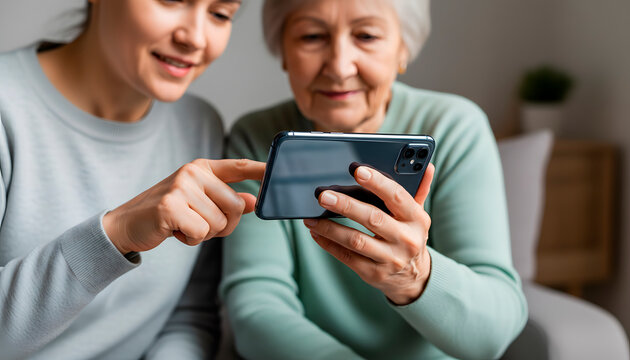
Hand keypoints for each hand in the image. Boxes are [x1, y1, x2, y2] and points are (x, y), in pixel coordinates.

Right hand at [103, 159, 264, 254]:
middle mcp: (193, 172)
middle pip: (236, 206)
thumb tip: (253, 201)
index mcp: (202, 168)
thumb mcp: (198, 203)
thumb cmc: (168, 213)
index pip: (238, 167)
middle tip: (199, 224)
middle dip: (224, 225)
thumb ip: (226, 200)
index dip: (261, 169)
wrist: (127, 224)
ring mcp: (181, 187)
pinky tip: (174, 231)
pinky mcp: (171, 206)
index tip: (278, 171)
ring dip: (205, 234)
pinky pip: (202, 232)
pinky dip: (191, 239)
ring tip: (183, 225)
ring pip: (220, 223)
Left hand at [304, 163, 434, 304]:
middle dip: (346, 205)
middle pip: (372, 218)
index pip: (396, 196)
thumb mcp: (417, 214)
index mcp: (417, 219)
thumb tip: (427, 164)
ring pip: (356, 240)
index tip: (357, 170)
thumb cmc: (409, 235)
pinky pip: (347, 257)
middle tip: (323, 195)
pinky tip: (316, 232)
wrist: (414, 277)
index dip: (377, 182)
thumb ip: (419, 189)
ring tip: (311, 217)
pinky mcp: (373, 273)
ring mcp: (390, 259)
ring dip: (330, 228)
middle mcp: (406, 239)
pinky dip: (329, 244)